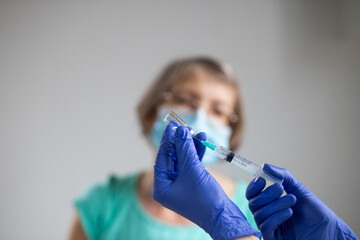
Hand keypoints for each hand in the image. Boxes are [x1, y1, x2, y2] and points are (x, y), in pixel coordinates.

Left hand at [153, 121, 260, 239]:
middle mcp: (169, 186)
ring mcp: (181, 186)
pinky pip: (192, 166)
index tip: (171, 126)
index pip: (162, 158)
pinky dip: (198, 154)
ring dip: (191, 146)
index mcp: (161, 187)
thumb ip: (185, 148)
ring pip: (184, 160)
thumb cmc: (205, 198)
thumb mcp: (192, 169)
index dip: (167, 140)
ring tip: (198, 133)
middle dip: (180, 142)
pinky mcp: (193, 184)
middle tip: (184, 126)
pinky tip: (203, 142)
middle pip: (172, 158)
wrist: (223, 217)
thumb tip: (180, 130)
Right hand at [246, 164, 356, 239]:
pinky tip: (289, 212)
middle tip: (281, 188)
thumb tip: (265, 166)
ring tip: (292, 200)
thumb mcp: (298, 189)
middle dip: (267, 194)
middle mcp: (266, 215)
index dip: (253, 187)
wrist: (328, 228)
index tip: (262, 180)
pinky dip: (276, 217)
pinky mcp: (274, 238)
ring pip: (259, 214)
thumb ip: (282, 176)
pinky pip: (265, 227)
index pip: (251, 195)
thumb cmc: (314, 211)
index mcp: (269, 203)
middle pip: (253, 203)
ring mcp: (270, 228)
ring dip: (276, 204)